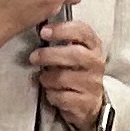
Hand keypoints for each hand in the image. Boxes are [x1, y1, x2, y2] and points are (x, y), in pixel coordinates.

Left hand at [34, 15, 109, 130]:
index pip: (82, 31)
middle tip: (34, 57)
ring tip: (44, 78)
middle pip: (74, 54)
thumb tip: (39, 27)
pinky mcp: (86, 102)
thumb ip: (61, 39)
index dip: (62, 29)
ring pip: (64, 78)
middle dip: (49, 55)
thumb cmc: (76, 72)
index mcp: (93, 46)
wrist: (89, 102)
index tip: (43, 31)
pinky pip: (63, 97)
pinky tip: (51, 92)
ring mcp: (93, 83)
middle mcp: (95, 63)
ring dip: (48, 78)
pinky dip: (52, 95)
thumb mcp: (73, 51)